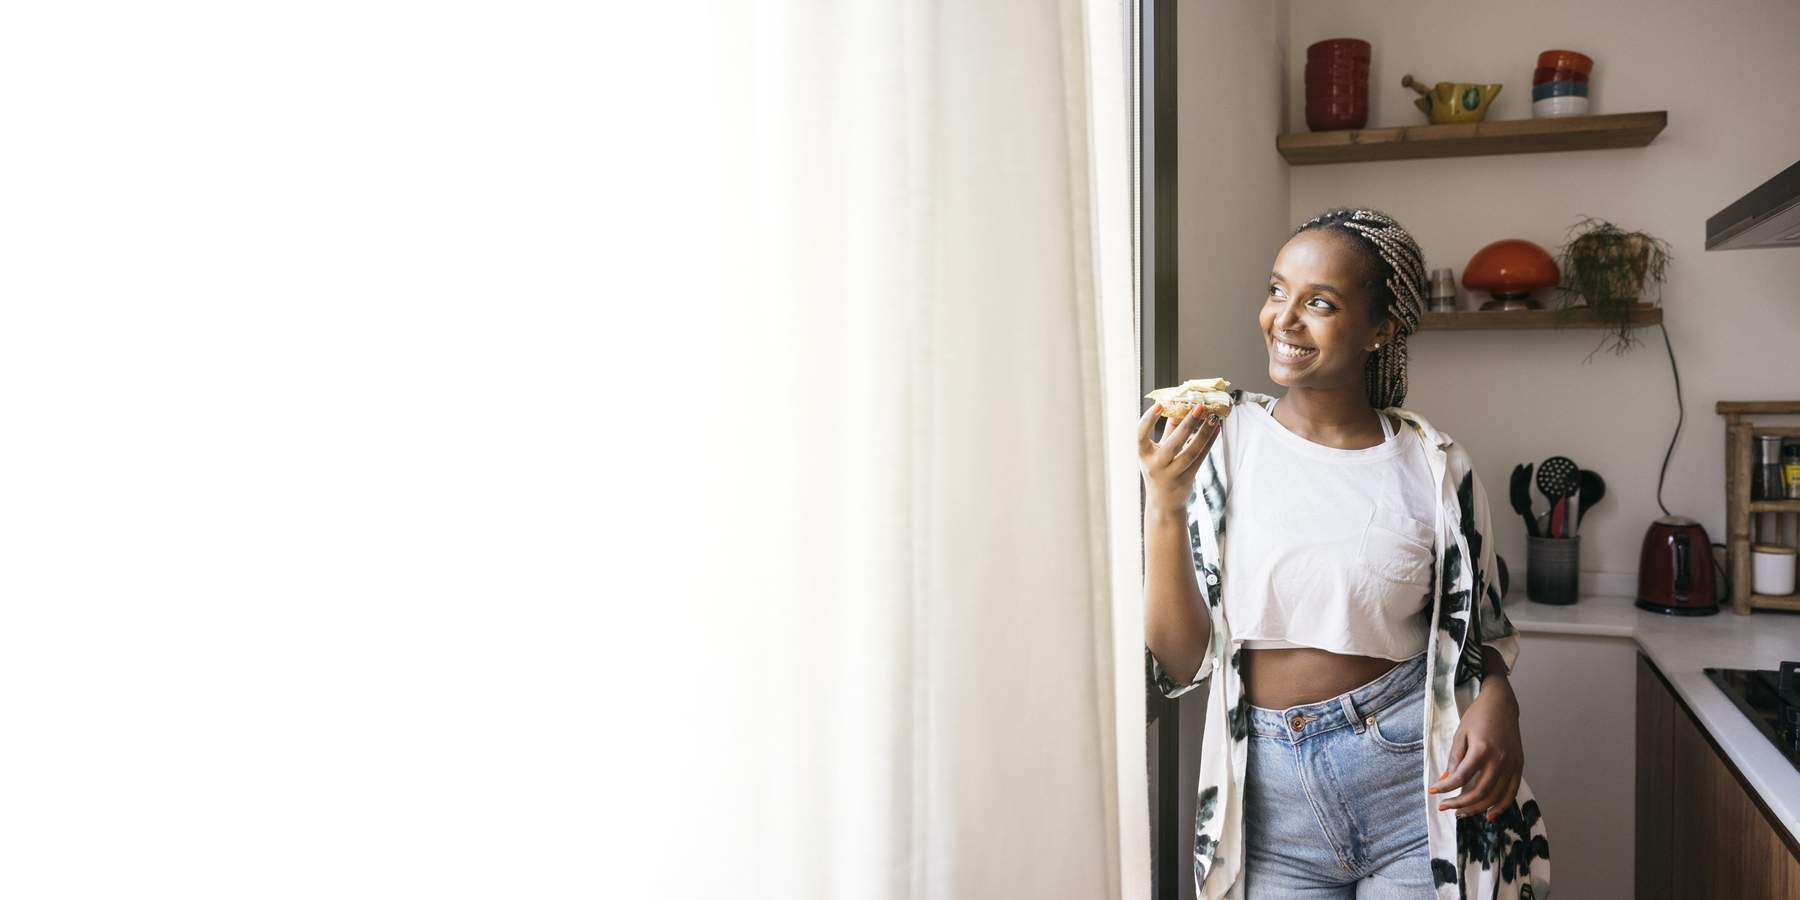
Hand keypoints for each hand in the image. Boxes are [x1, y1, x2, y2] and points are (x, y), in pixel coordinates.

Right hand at [1137, 402, 1221, 509]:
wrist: (1163, 502)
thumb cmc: (1160, 468)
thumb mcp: (1158, 449)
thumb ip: (1169, 429)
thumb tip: (1180, 405)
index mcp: (1144, 454)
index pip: (1141, 434)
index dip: (1149, 418)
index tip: (1160, 403)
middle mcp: (1156, 465)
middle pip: (1173, 443)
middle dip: (1187, 424)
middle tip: (1199, 407)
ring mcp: (1171, 474)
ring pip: (1191, 452)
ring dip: (1203, 434)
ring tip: (1213, 418)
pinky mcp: (1186, 478)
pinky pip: (1200, 458)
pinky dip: (1209, 443)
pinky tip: (1216, 429)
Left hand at [1428, 681, 1522, 821]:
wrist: (1502, 705)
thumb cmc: (1478, 716)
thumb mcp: (1461, 734)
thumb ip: (1454, 758)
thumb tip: (1447, 780)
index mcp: (1482, 750)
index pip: (1461, 777)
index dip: (1446, 788)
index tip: (1434, 791)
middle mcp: (1499, 760)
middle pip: (1479, 792)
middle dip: (1460, 803)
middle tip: (1445, 807)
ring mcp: (1511, 765)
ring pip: (1495, 796)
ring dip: (1477, 808)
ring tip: (1461, 812)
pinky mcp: (1519, 767)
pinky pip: (1511, 793)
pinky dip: (1501, 807)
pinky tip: (1488, 815)